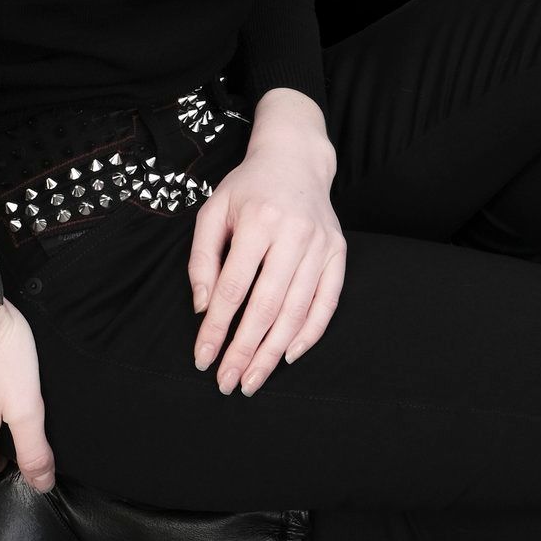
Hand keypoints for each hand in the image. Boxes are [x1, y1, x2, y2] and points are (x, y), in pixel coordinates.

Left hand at [187, 139, 345, 395]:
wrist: (295, 159)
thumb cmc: (247, 189)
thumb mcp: (213, 211)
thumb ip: (202, 258)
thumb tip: (203, 307)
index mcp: (259, 220)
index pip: (234, 287)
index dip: (217, 327)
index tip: (203, 356)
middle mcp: (294, 233)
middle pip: (266, 306)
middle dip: (245, 349)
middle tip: (227, 382)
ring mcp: (321, 244)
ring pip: (296, 310)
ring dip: (274, 352)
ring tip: (253, 378)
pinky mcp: (338, 252)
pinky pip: (327, 302)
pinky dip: (309, 333)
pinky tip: (289, 356)